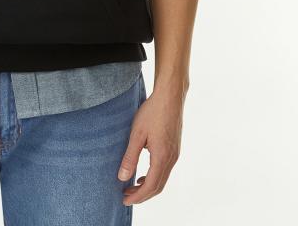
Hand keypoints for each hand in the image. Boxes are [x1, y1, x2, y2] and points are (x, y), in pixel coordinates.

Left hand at [117, 83, 184, 205]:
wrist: (170, 97)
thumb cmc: (152, 112)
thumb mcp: (137, 134)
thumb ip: (130, 157)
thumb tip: (122, 178)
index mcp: (162, 157)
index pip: (150, 186)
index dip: (138, 196)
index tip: (125, 200)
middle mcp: (171, 159)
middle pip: (158, 186)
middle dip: (142, 195)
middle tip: (126, 196)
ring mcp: (175, 154)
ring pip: (162, 179)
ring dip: (148, 186)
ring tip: (132, 187)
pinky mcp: (174, 148)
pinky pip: (165, 170)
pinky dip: (154, 177)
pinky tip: (143, 173)